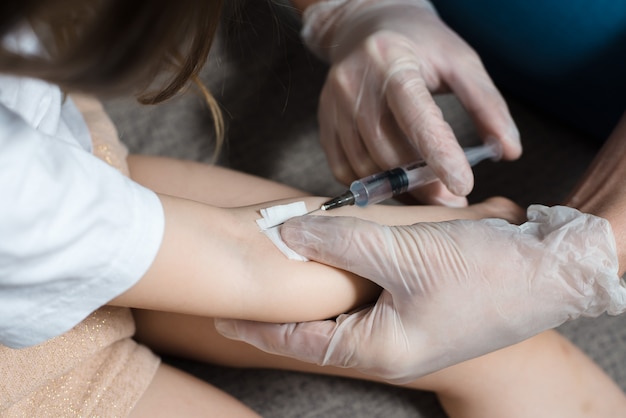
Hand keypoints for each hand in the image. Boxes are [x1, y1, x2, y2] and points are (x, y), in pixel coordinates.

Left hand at [215, 205, 625, 382]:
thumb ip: (341, 242)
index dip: (260, 327)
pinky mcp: (423, 313)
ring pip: (345, 314)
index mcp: (379, 348)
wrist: (551, 272)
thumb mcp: (403, 253)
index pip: (300, 343)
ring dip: (316, 293)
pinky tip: (335, 264)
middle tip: (247, 289)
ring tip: (283, 275)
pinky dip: (346, 283)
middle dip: (284, 311)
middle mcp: (389, 348)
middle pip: (320, 331)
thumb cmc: (483, 272)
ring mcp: (408, 333)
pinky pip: (371, 302)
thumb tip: (289, 233)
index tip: (224, 317)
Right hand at [302, 0, 520, 204]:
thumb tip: (509, 152)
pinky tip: (396, 180)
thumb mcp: (461, 62)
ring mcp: (333, 105)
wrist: (366, 28)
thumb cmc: (420, 45)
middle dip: (423, 183)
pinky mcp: (323, 122)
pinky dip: (372, 184)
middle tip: (453, 198)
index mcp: (392, 60)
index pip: (416, 116)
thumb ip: (487, 105)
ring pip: (365, 166)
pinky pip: (344, 169)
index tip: (463, 186)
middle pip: (388, 150)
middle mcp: (354, 83)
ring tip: (428, 189)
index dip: (440, 155)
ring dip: (399, 188)